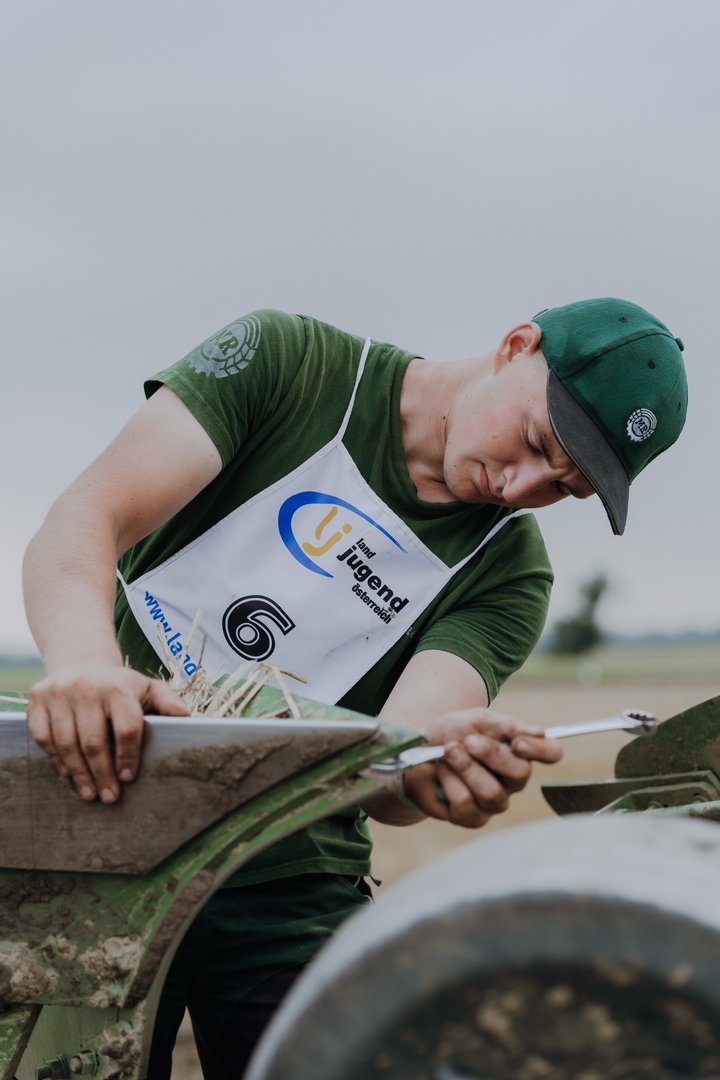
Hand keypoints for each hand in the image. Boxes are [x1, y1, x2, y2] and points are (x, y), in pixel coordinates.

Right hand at [27, 664, 189, 802]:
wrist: (80, 662)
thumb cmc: (119, 685)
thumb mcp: (147, 687)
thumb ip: (168, 702)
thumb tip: (188, 719)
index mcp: (118, 686)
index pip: (125, 728)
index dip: (128, 756)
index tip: (128, 778)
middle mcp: (86, 687)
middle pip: (94, 741)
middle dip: (102, 774)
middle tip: (109, 797)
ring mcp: (58, 693)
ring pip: (66, 743)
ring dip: (78, 774)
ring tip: (90, 794)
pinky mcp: (36, 700)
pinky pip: (43, 738)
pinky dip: (56, 760)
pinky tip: (69, 775)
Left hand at [402, 707, 561, 827]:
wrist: (417, 750)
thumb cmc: (452, 733)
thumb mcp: (476, 720)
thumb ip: (506, 725)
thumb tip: (540, 732)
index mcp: (520, 752)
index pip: (551, 753)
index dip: (542, 750)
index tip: (518, 742)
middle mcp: (512, 781)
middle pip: (521, 773)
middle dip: (491, 754)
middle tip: (467, 740)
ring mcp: (493, 802)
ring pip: (492, 793)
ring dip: (466, 768)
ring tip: (448, 751)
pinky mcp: (471, 818)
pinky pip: (466, 804)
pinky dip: (449, 782)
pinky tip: (441, 770)